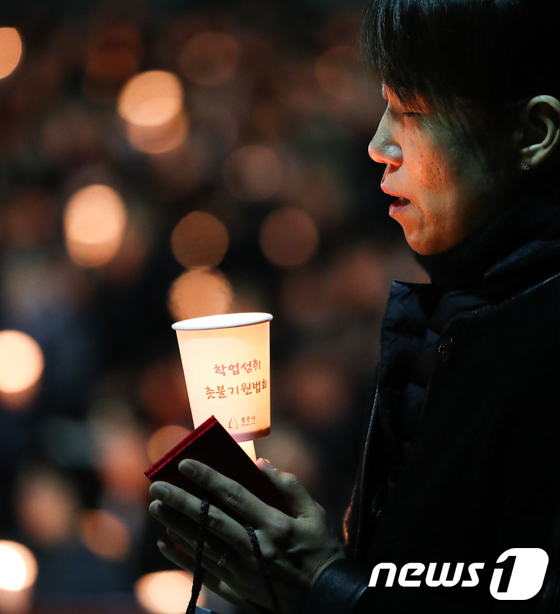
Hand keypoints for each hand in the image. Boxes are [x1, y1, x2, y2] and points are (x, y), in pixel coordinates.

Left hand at [148, 458, 344, 613]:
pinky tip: (165, 544)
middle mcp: (253, 546)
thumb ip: (290, 487)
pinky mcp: (238, 588)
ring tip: (156, 507)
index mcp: (273, 524)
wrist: (326, 599)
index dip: (208, 478)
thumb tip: (263, 464)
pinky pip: (204, 571)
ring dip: (176, 524)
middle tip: (156, 486)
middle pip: (211, 519)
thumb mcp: (315, 514)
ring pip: (202, 544)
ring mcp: (242, 570)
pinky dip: (183, 558)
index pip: (234, 495)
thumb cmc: (322, 551)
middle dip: (181, 501)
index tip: (185, 463)